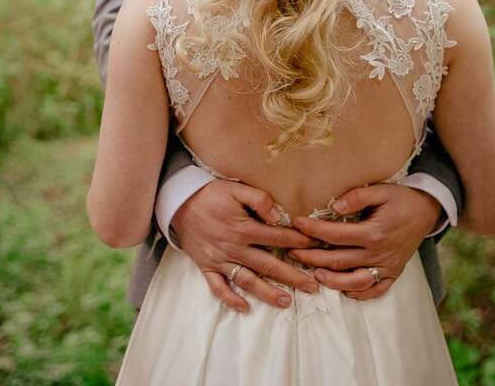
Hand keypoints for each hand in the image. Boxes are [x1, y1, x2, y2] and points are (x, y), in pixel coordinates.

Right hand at [171, 179, 319, 311]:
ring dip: (268, 293)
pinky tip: (244, 308)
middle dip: (293, 277)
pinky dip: (230, 299)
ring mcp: (220, 260)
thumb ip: (258, 199)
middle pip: (269, 265)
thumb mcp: (235, 188)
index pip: (277, 238)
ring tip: (286, 303)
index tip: (317, 247)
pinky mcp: (207, 267)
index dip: (299, 242)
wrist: (178, 203)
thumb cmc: (210, 194)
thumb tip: (278, 215)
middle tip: (313, 286)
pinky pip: (218, 288)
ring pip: (248, 281)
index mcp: (244, 228)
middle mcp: (234, 248)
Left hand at [289, 184, 441, 299]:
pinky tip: (344, 290)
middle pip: (338, 261)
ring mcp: (387, 266)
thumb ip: (356, 197)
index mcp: (373, 232)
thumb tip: (334, 207)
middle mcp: (379, 253)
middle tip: (291, 252)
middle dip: (312, 258)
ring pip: (354, 281)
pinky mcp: (394, 273)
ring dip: (332, 281)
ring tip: (314, 275)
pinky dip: (358, 293)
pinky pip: (375, 290)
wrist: (428, 210)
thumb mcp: (381, 190)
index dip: (313, 230)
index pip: (335, 235)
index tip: (296, 223)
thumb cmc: (401, 198)